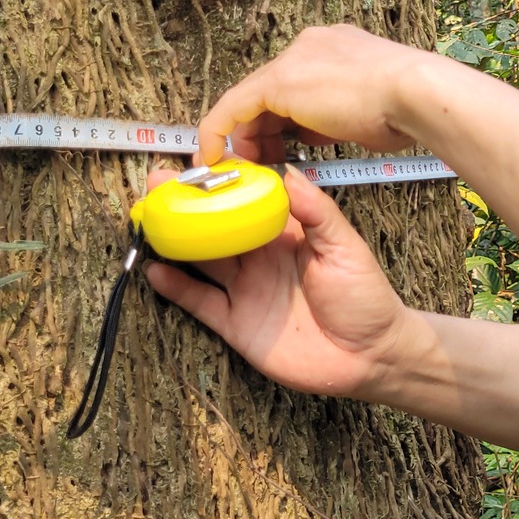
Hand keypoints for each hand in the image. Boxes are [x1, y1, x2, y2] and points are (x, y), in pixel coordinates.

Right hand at [143, 166, 417, 398]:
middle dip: (186, 206)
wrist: (370, 357)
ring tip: (148, 218)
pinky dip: (176, 287)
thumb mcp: (344, 247)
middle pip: (215, 227)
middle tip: (158, 184)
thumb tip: (286, 172)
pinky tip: (155, 269)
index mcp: (286, 234)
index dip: (223, 183)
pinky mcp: (236, 324)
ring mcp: (246, 290)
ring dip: (175, 240)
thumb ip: (316, 212)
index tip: (198, 161)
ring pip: (201, 260)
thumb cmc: (365, 298)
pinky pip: (200, 302)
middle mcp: (260, 258)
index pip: (247, 201)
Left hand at [196, 25, 440, 165]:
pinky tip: (215, 157)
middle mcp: (310, 45)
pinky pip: (233, 107)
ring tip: (246, 167)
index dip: (284, 120)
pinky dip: (219, 132)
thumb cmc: (406, 109)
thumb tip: (312, 134)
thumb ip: (333, 119)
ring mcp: (293, 59)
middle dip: (262, 130)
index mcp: (335, 48)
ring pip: (251, 98)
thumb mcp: (365, 114)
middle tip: (261, 164)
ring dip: (245, 135)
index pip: (296, 84)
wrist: (414, 93)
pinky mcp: (277, 81)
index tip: (282, 147)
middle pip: (270, 91)